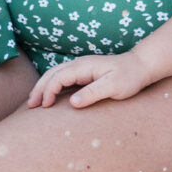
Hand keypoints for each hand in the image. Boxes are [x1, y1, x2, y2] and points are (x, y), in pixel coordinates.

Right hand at [27, 49, 153, 109]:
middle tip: (30, 106)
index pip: (58, 77)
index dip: (48, 91)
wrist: (141, 66)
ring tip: (34, 102)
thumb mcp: (114, 87)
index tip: (45, 106)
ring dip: (43, 87)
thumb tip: (72, 102)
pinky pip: (62, 79)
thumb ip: (93, 93)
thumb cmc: (129, 77)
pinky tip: (49, 97)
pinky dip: (51, 86)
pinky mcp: (84, 74)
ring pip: (55, 75)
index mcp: (83, 66)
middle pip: (51, 74)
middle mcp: (79, 65)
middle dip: (39, 88)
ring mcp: (81, 68)